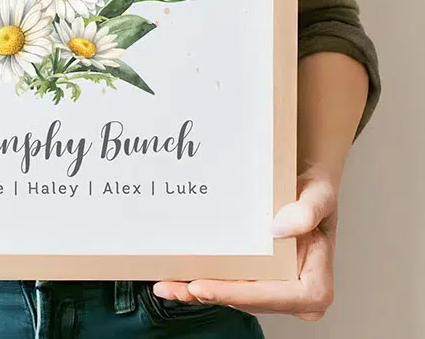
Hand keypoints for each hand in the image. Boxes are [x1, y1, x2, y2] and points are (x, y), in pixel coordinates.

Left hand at [154, 165, 337, 320]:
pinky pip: (228, 284)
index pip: (273, 297)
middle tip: (176, 286)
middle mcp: (293, 295)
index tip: (204, 287)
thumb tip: (280, 229)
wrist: (305, 184)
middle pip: (247, 301)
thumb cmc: (315, 191)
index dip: (237, 295)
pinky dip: (202, 283)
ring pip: (232, 295)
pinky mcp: (256, 280)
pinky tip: (176, 280)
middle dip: (211, 295)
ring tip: (167, 285)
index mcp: (314, 287)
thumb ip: (308, 210)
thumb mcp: (319, 195)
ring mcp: (273, 289)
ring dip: (199, 293)